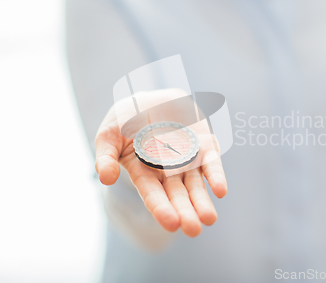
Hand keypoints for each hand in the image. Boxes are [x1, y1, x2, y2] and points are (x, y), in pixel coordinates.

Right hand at [94, 89, 226, 236]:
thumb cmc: (127, 118)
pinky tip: (220, 190)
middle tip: (193, 229)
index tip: (171, 224)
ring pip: (196, 185)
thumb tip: (105, 178)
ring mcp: (188, 161)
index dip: (162, 208)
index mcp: (144, 173)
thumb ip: (106, 156)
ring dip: (203, 201)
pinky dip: (216, 176)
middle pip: (178, 195)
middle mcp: (168, 172)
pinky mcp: (204, 148)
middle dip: (186, 212)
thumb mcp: (109, 134)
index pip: (153, 194)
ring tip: (209, 219)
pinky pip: (211, 164)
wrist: (154, 98)